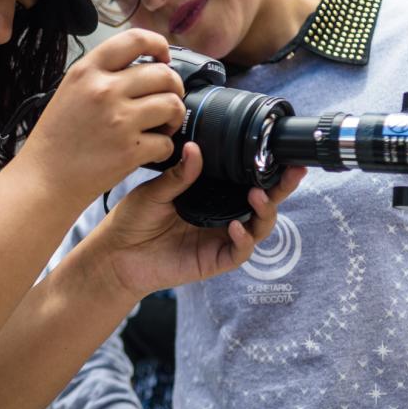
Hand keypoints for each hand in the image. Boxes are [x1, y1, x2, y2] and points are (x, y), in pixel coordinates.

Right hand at [15, 29, 185, 205]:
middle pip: (164, 74)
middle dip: (174, 87)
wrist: (44, 179)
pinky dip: (163, 148)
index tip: (163, 57)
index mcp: (88, 71)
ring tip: (161, 126)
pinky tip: (149, 151)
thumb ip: (102, 74)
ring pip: (173, 105)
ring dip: (173, 117)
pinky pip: (166, 142)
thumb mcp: (70, 90)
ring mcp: (119, 121)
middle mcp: (104, 90)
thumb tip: (144, 65)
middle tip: (167, 100)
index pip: (136, 39)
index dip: (159, 44)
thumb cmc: (57, 138)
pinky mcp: (130, 151)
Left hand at [94, 142, 306, 298]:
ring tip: (257, 197)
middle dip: (281, 189)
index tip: (280, 152)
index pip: (246, 180)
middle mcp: (222, 215)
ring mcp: (220, 238)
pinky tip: (236, 227)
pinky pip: (239, 252)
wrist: (115, 254)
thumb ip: (179, 174)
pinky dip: (243, 240)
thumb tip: (196, 148)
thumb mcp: (156, 191)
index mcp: (211, 194)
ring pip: (259, 228)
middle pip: (263, 203)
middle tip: (292, 172)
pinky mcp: (214, 260)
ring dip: (265, 212)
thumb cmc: (134, 220)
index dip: (266, 169)